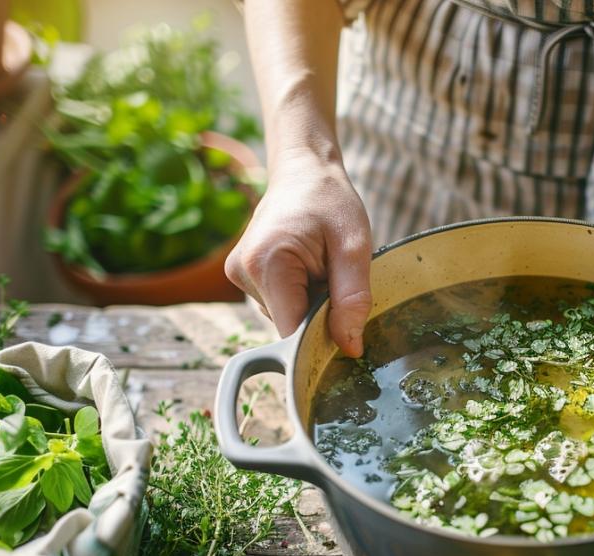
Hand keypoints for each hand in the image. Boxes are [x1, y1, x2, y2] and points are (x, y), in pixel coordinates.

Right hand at [226, 150, 372, 355]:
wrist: (303, 171)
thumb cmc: (330, 201)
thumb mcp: (354, 247)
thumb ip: (353, 299)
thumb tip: (350, 348)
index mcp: (266, 263)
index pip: (293, 332)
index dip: (322, 336)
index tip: (345, 322)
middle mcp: (242, 272)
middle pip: (289, 325)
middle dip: (319, 314)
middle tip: (335, 277)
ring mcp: (239, 274)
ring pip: (285, 316)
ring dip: (310, 303)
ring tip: (321, 267)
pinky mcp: (243, 275)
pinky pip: (279, 303)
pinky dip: (300, 294)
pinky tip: (308, 268)